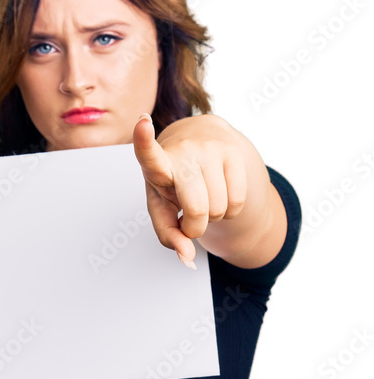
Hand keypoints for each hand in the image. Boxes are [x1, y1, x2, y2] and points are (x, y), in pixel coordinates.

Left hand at [132, 113, 247, 266]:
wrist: (199, 141)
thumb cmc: (172, 181)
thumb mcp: (162, 208)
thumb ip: (168, 235)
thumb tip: (187, 256)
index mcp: (156, 164)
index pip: (148, 153)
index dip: (143, 139)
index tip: (142, 122)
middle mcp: (183, 150)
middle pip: (198, 209)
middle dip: (195, 227)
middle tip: (188, 218)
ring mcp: (210, 148)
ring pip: (219, 208)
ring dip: (213, 217)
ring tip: (203, 199)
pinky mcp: (233, 150)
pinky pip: (237, 202)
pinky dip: (229, 211)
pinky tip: (219, 195)